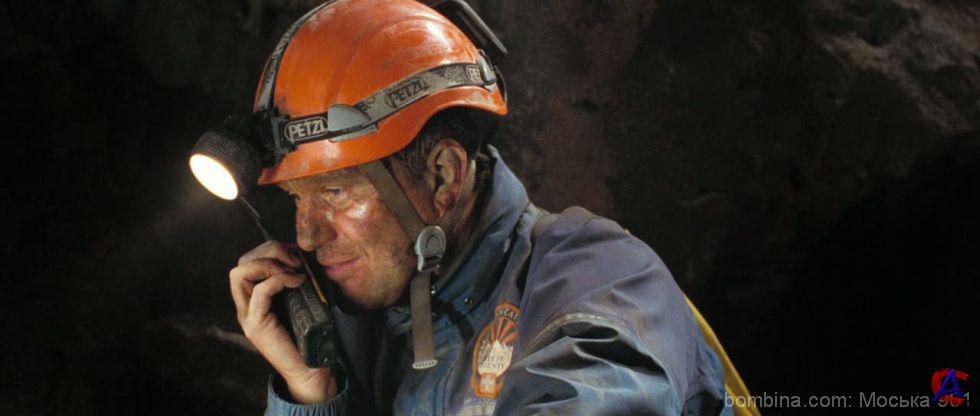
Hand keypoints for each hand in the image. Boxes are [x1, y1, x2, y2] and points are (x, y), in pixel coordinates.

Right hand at [229, 240, 337, 402]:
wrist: (311, 368)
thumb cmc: (311, 334)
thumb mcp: (302, 299)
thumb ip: (295, 279)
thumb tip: (302, 254)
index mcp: (255, 298)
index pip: (248, 261)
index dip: (271, 249)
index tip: (297, 253)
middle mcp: (246, 305)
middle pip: (241, 262)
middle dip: (269, 251)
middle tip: (295, 259)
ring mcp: (247, 315)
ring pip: (240, 273)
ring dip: (270, 263)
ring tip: (294, 271)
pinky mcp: (256, 325)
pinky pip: (259, 291)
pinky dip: (279, 280)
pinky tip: (298, 282)